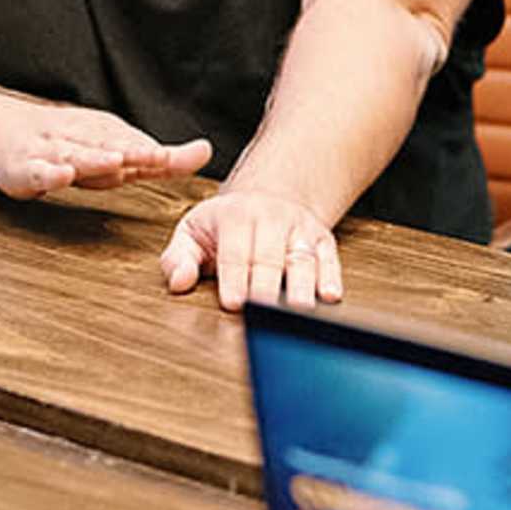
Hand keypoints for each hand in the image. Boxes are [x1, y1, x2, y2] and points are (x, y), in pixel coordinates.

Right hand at [0, 102, 209, 200]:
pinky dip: (48, 173)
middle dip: (134, 152)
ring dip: (94, 159)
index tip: (185, 156)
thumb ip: (162, 160)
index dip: (158, 154)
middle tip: (159, 156)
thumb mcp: (120, 152)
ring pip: (76, 155)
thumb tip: (206, 151)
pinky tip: (61, 174)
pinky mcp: (25, 169)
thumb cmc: (74, 146)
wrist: (8, 134)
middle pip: (111, 147)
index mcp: (108, 136)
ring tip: (115, 162)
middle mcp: (83, 140)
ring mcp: (52, 153)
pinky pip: (37, 172)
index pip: (137, 145)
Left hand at [160, 187, 340, 310]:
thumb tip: (179, 282)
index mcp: (236, 215)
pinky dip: (332, 277)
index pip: (235, 251)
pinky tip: (329, 296)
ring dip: (302, 287)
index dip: (234, 278)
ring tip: (298, 311)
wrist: (265, 196)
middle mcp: (272, 218)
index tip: (233, 302)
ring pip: (303, 259)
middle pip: (271, 258)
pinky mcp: (322, 240)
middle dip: (267, 287)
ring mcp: (300, 229)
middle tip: (263, 313)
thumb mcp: (192, 232)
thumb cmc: (225, 223)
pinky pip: (330, 259)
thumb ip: (178, 258)